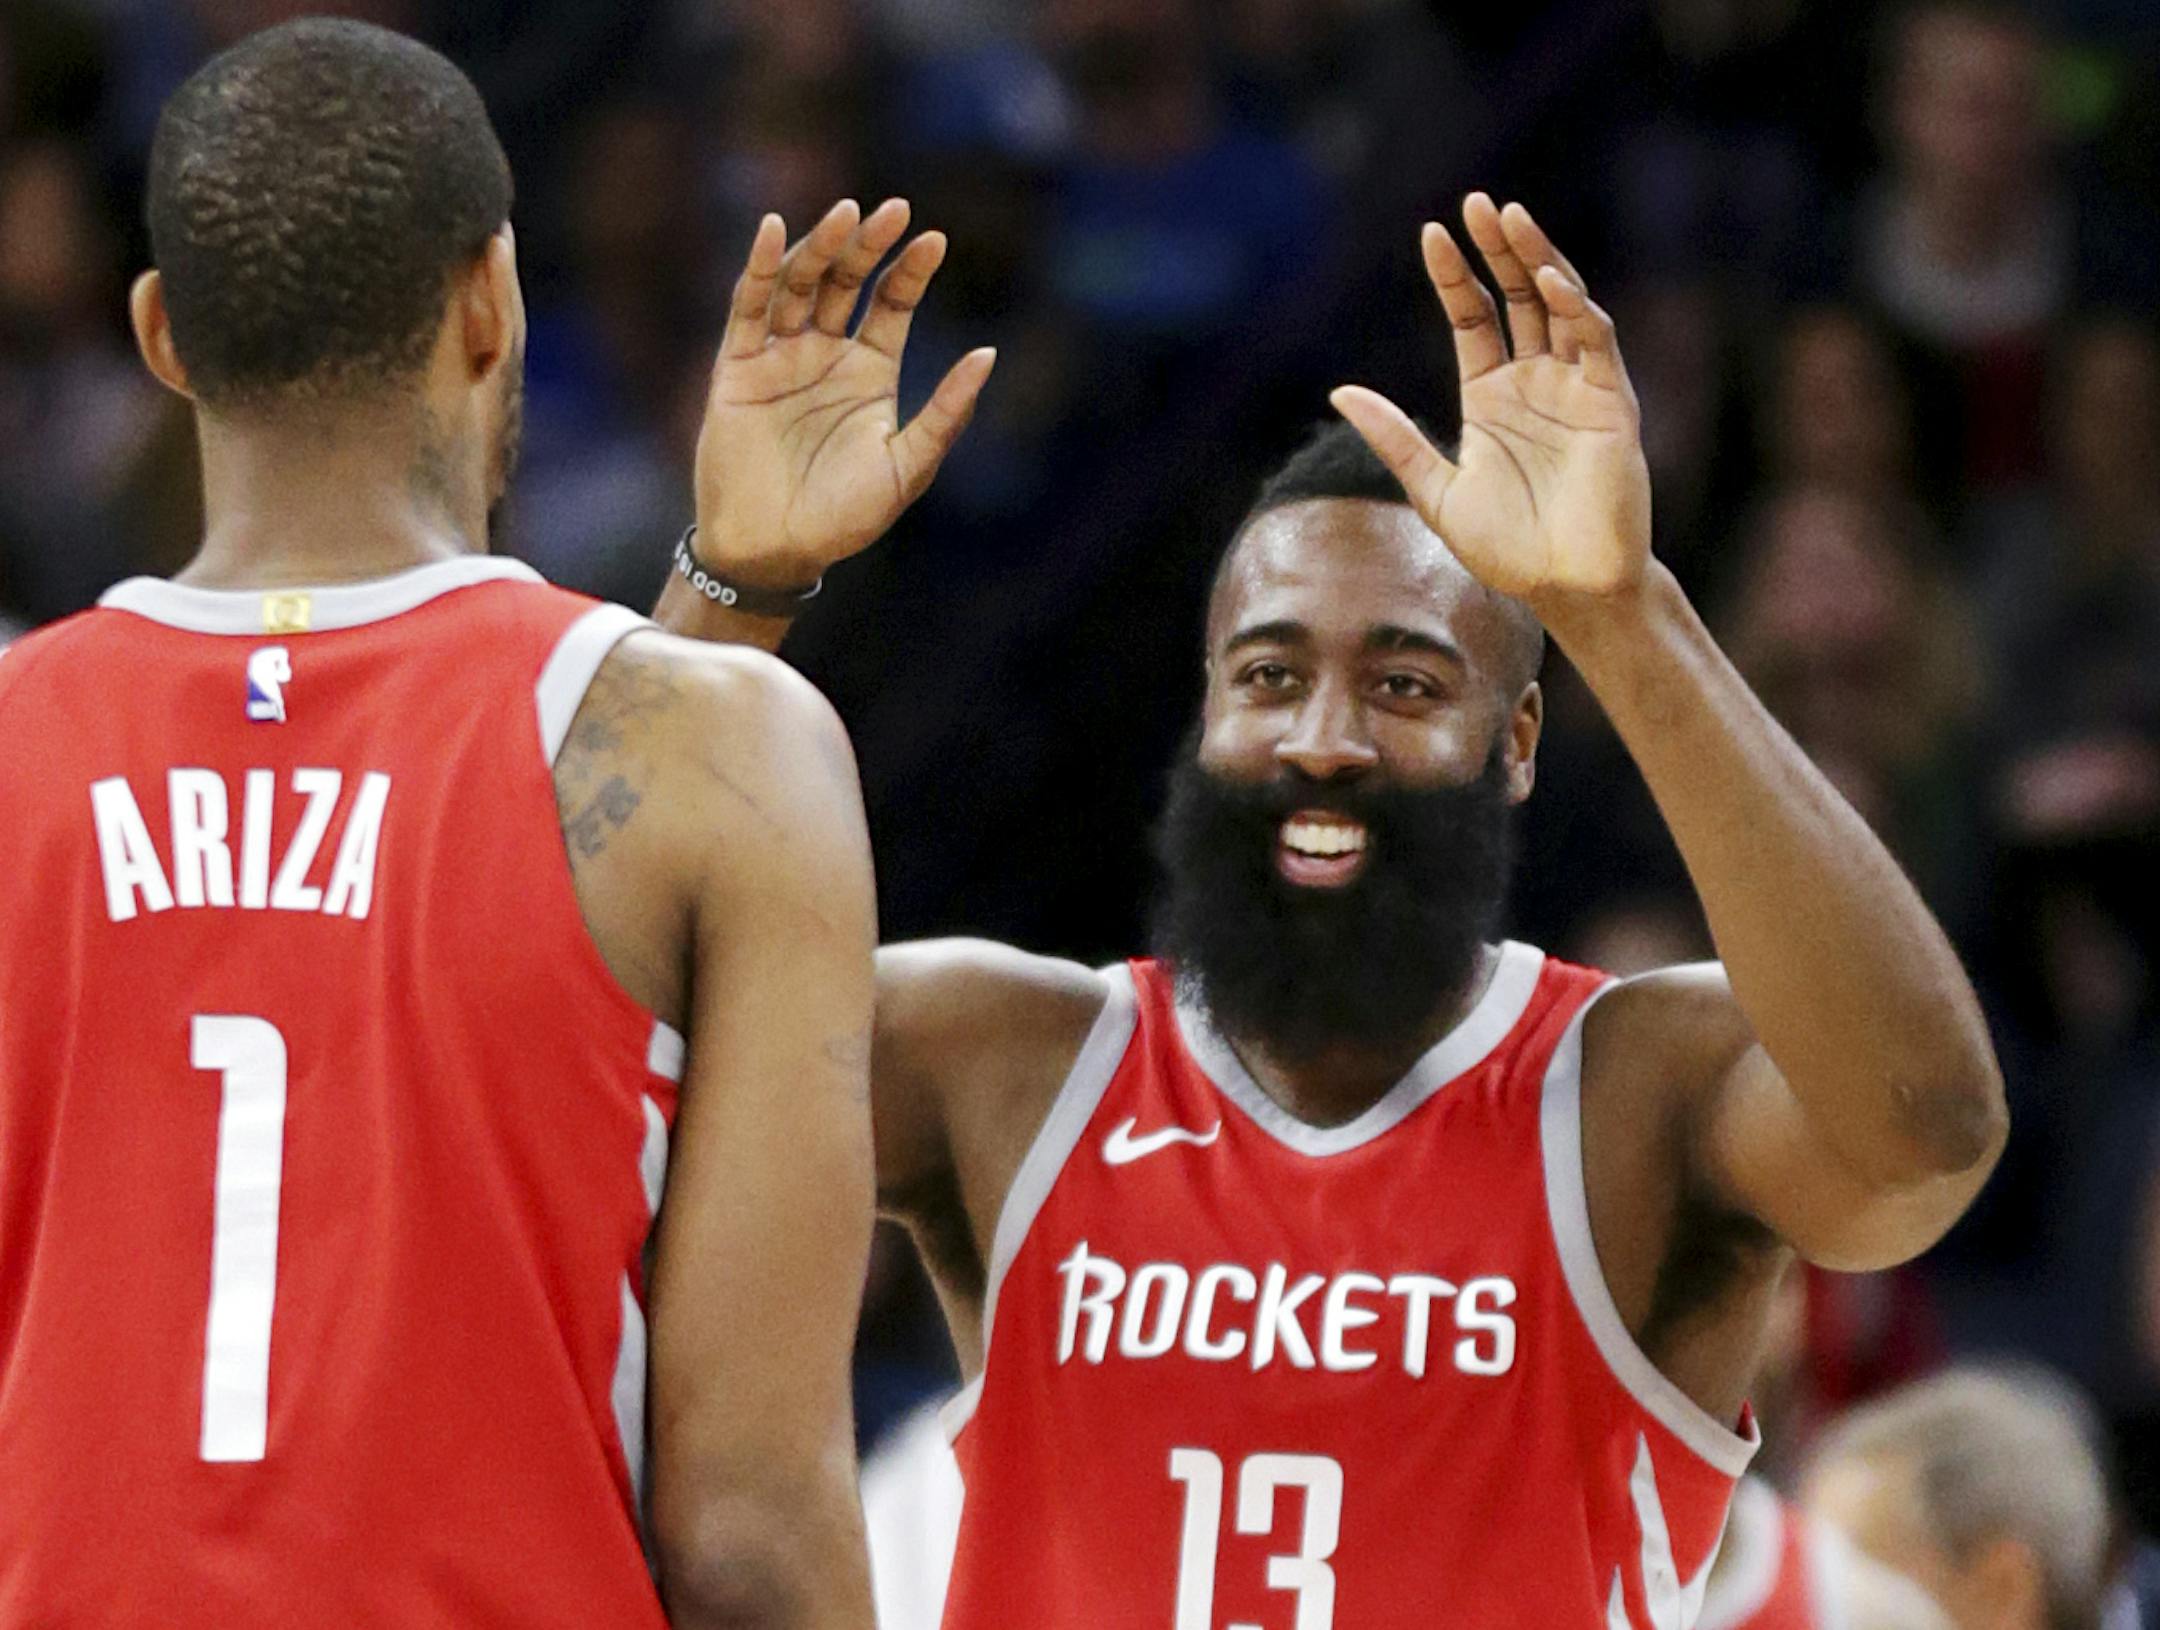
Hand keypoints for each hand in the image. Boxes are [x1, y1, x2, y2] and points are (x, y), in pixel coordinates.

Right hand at [693, 198, 995, 587]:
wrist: (775, 549)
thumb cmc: (845, 518)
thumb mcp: (907, 466)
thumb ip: (946, 412)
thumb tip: (988, 354)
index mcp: (870, 372)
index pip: (892, 304)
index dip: (910, 271)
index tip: (934, 240)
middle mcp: (826, 355)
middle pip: (847, 282)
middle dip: (868, 245)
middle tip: (894, 210)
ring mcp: (780, 356)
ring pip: (800, 284)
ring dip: (821, 247)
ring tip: (845, 214)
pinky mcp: (738, 366)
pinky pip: (748, 306)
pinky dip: (759, 267)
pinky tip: (774, 230)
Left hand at [1330, 194, 1649, 607]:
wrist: (1566, 589)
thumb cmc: (1507, 549)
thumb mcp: (1435, 490)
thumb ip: (1394, 438)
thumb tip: (1339, 391)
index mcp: (1492, 395)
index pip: (1472, 316)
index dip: (1454, 275)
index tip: (1430, 232)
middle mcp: (1536, 381)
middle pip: (1518, 296)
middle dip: (1498, 249)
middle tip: (1476, 204)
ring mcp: (1576, 387)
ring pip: (1560, 304)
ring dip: (1538, 259)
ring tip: (1510, 218)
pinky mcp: (1613, 403)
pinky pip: (1595, 342)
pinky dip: (1575, 309)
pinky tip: (1547, 282)